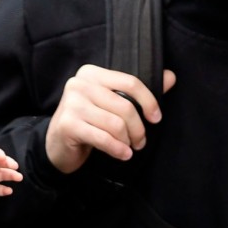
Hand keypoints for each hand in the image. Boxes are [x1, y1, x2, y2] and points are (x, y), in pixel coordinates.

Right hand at [43, 65, 176, 173]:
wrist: (57, 144)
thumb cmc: (89, 121)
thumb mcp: (112, 103)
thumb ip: (139, 90)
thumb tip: (170, 77)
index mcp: (92, 73)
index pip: (130, 82)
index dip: (149, 101)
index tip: (156, 118)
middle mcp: (79, 84)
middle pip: (125, 106)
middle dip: (138, 128)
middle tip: (141, 141)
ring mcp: (71, 104)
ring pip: (115, 124)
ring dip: (128, 140)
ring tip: (130, 147)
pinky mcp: (67, 125)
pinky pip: (103, 138)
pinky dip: (117, 149)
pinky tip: (124, 155)